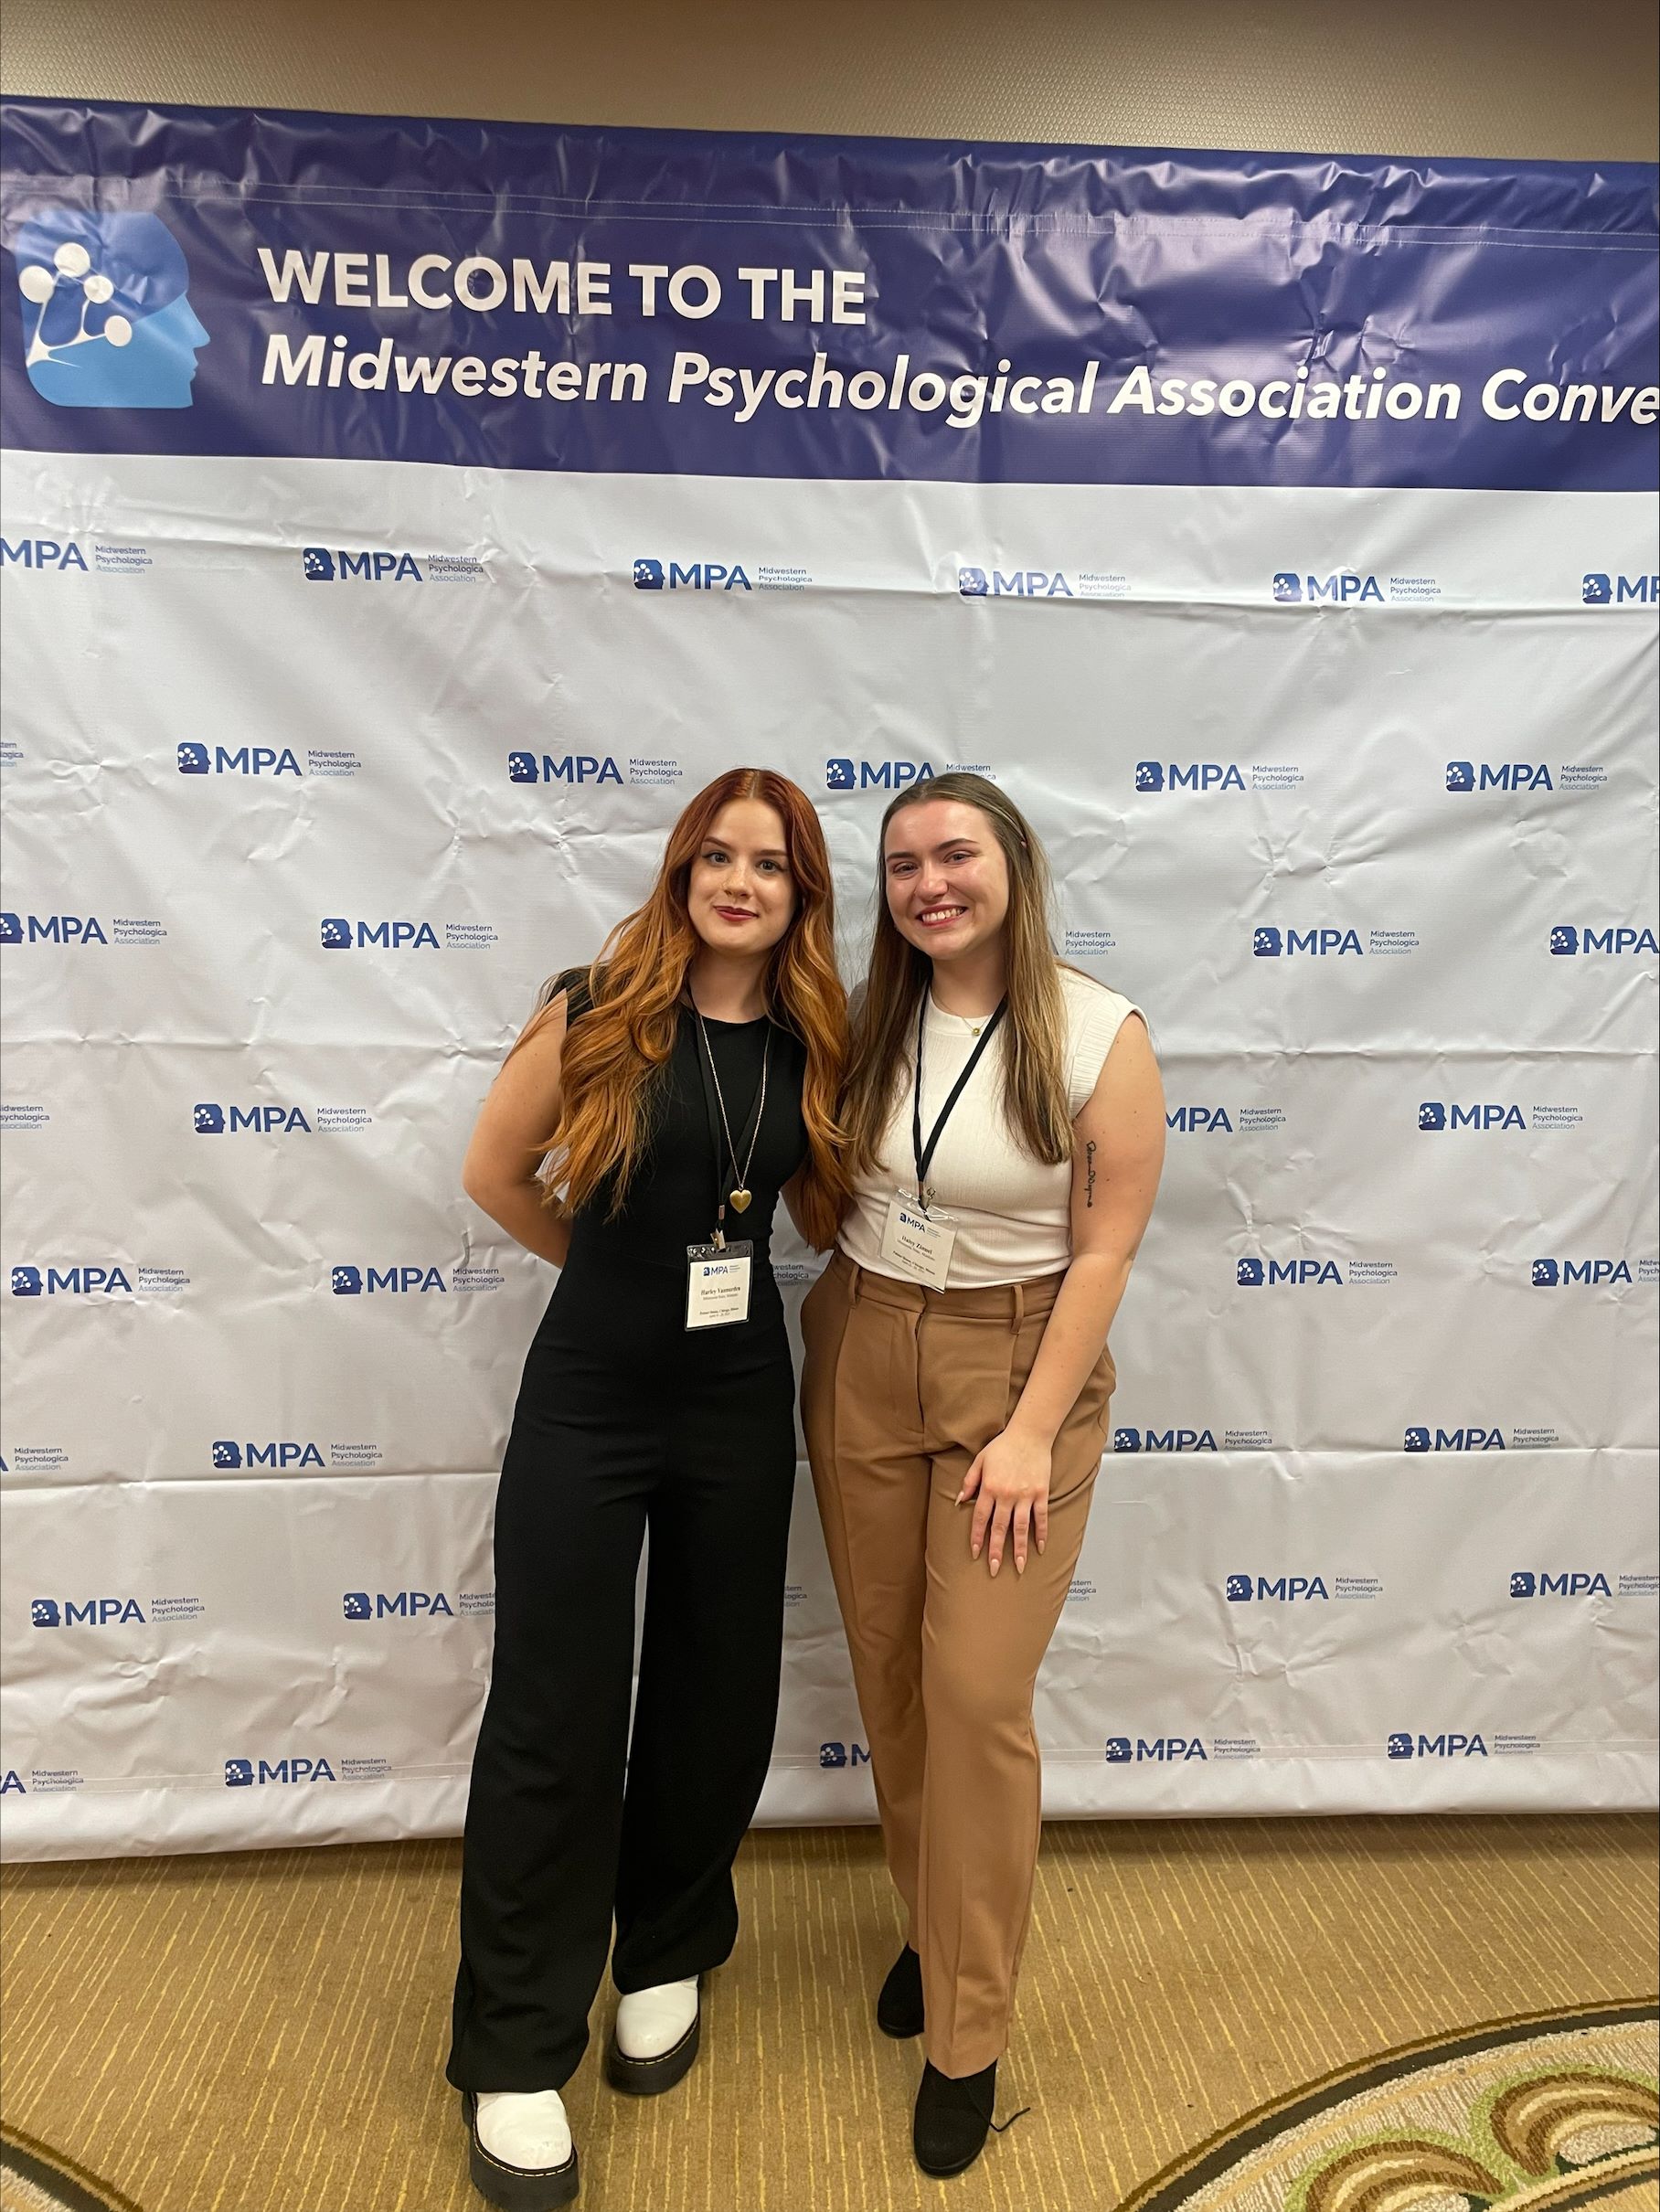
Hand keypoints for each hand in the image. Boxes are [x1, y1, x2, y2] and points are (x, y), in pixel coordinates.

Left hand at [958, 1426, 1052, 1575]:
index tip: (975, 1553)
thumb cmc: (1003, 1446)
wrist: (1030, 1433)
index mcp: (989, 1487)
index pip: (980, 1518)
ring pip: (1021, 1528)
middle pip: (999, 1528)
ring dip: (1019, 1549)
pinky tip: (1039, 1548)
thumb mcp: (980, 1460)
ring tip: (1018, 1567)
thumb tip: (959, 1501)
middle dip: (995, 1551)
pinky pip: (1041, 1517)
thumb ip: (969, 1481)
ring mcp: (1025, 1495)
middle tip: (993, 1570)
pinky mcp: (1041, 1493)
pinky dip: (1041, 1533)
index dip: (977, 1537)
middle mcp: (1006, 1494)